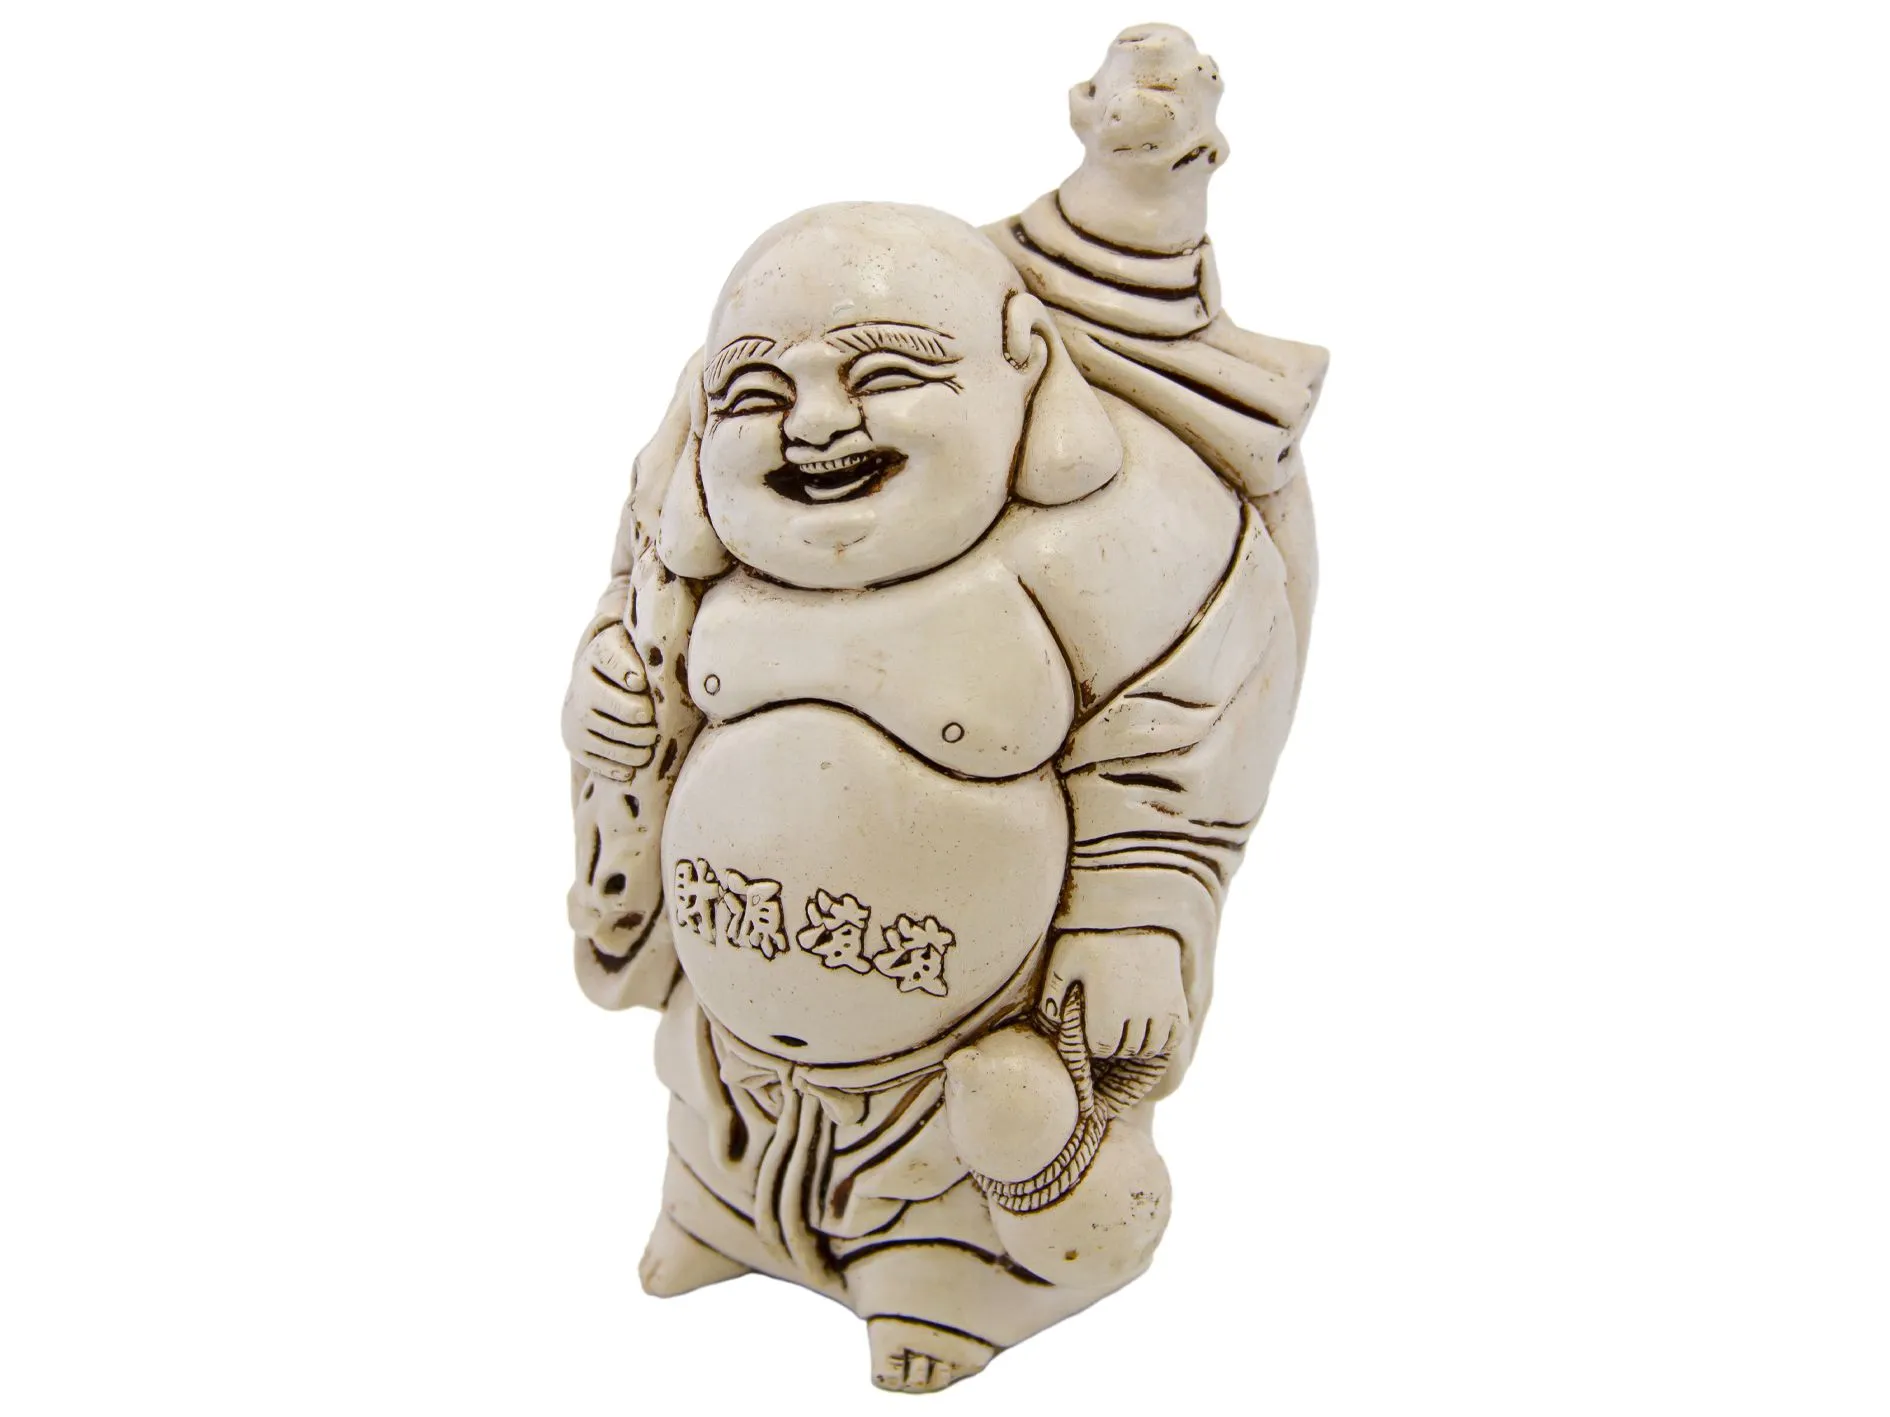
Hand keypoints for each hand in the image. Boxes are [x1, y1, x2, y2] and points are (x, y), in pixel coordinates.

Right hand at [562, 623, 657, 780]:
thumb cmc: (637, 670)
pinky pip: (594, 758)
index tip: (639, 682)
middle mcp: (581, 686)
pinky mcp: (576, 744)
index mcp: (598, 656)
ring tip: (649, 746)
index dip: (623, 670)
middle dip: (629, 712)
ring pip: (600, 731)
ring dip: (628, 742)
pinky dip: (615, 764)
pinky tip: (633, 768)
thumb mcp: (640, 650)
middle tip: (650, 722)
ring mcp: (576, 717)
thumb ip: (653, 644)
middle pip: (602, 700)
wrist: (599, 694)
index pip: (608, 658)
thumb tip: (672, 643)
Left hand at [1039, 930, 1187, 1058]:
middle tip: (1108, 1028)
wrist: (1140, 915)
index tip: (1092, 1028)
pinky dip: (1164, 1039)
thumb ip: (1053, 988)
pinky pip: (1176, 1036)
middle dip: (1115, 1044)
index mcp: (1108, 1003)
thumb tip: (1053, 1018)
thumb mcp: (1066, 955)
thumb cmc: (1096, 937)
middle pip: (1127, 1048)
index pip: (1103, 1047)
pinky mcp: (1178, 1000)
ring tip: (1126, 1030)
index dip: (1094, 1041)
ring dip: (1138, 1044)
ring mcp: (1162, 1006)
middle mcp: (1139, 1009)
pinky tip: (1149, 1028)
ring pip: (1152, 1046)